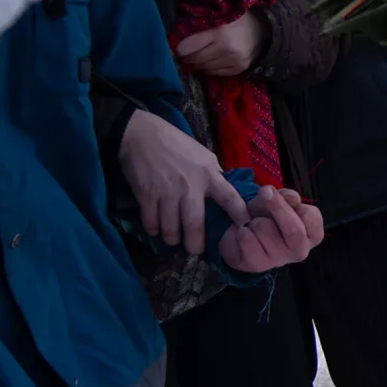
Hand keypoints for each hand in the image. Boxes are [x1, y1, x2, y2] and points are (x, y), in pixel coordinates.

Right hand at [119, 109, 246, 256]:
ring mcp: (168, 192)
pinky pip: (151, 221)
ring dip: (172, 238)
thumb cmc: (176, 144)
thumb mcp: (203, 155)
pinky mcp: (147, 195)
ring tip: (174, 241)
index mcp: (209, 174)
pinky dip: (153, 229)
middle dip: (195, 243)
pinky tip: (155, 230)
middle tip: (196, 251)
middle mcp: (191, 186)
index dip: (239, 214)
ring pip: (171, 227)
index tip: (245, 228)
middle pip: (195, 223)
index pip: (230, 198)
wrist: (142, 135)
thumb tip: (224, 190)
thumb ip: (213, 174)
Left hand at [176, 12, 265, 77]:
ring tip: (201, 56)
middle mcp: (227, 48)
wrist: (264, 30)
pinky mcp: (239, 68)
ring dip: (199, 63)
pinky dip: (210, 68)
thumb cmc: (238, 20)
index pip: (188, 47)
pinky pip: (215, 73)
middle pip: (195, 59)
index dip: (181, 48)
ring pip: (204, 68)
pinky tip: (213, 60)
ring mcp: (234, 60)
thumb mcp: (220, 16)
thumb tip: (179, 35)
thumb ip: (202, 24)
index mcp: (219, 32)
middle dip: (188, 57)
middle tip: (188, 53)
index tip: (179, 47)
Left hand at [217, 185, 324, 273]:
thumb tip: (292, 198)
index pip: (311, 217)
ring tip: (254, 223)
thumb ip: (287, 196)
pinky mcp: (256, 265)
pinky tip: (245, 233)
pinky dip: (242, 230)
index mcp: (312, 235)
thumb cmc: (267, 215)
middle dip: (277, 207)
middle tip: (265, 191)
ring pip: (265, 229)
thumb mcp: (278, 200)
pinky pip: (247, 238)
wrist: (241, 233)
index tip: (284, 197)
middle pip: (293, 229)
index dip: (296, 204)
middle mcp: (300, 251)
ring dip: (255, 220)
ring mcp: (279, 261)